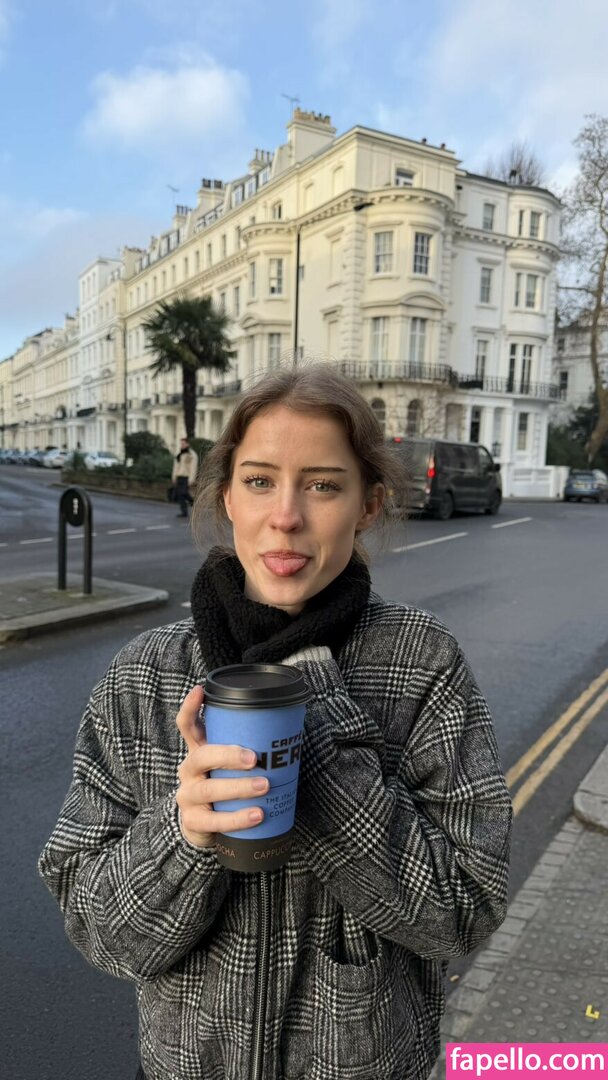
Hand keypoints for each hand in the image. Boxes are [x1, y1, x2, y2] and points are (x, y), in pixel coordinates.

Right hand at [175, 686, 268, 848]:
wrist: (205, 825)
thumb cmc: (224, 784)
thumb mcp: (228, 764)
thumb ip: (246, 746)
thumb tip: (287, 727)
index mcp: (198, 751)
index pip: (187, 725)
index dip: (191, 708)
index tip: (201, 691)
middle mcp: (189, 770)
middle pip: (202, 757)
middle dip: (228, 755)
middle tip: (254, 757)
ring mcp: (188, 795)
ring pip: (209, 789)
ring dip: (239, 787)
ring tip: (264, 786)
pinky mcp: (193, 820)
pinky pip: (214, 820)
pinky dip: (237, 818)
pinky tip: (257, 815)